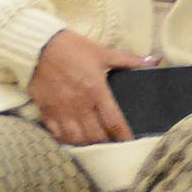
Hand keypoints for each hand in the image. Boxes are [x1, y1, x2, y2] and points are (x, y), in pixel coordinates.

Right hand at [30, 29, 150, 146]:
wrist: (38, 45)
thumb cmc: (73, 48)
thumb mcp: (102, 52)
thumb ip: (128, 60)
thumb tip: (153, 61)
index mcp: (96, 91)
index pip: (114, 121)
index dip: (123, 136)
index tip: (130, 143)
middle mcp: (80, 105)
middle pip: (96, 136)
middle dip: (106, 144)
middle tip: (112, 146)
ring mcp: (61, 110)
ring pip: (76, 139)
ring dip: (86, 145)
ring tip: (93, 146)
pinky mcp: (46, 111)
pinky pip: (56, 134)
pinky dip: (65, 140)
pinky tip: (72, 140)